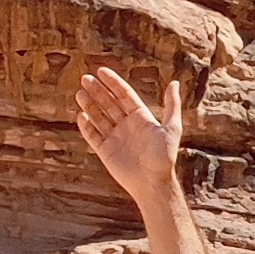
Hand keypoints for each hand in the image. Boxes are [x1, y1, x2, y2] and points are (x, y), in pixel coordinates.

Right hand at [75, 63, 183, 211]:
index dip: (113, 83)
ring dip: (89, 105)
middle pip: (109, 103)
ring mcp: (115, 137)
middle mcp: (126, 125)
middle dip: (97, 91)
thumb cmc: (164, 157)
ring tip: (80, 92)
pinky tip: (80, 115)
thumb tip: (174, 82)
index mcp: (140, 118)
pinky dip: (86, 126)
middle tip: (85, 78)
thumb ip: (171, 105)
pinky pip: (93, 136)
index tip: (101, 71)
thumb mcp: (171, 128)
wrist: (153, 183)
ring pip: (99, 117)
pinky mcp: (105, 151)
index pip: (124, 95)